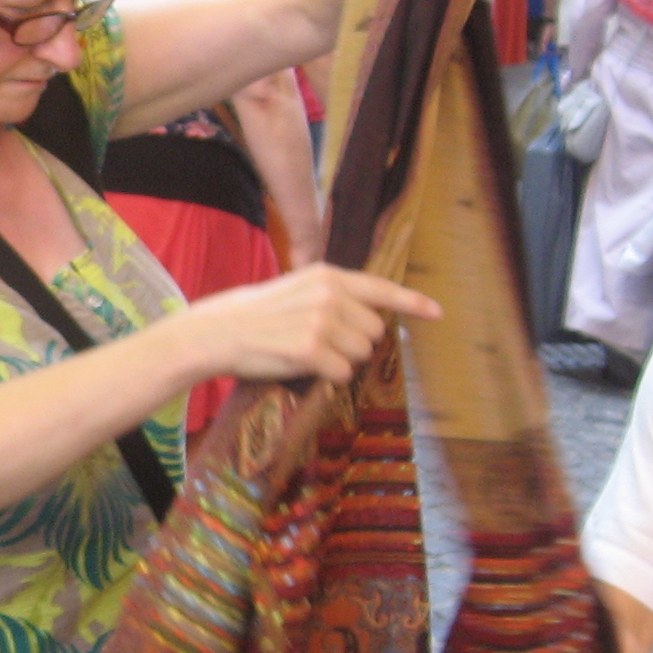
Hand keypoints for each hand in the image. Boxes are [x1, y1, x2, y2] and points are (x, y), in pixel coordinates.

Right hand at [180, 263, 440, 387]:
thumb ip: (332, 296)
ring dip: (339, 362)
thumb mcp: (296, 290)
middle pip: (374, 333)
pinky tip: (299, 365)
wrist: (216, 332)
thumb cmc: (253, 315)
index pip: (381, 288)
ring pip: (360, 356)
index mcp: (327, 275)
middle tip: (318, 342)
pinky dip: (325, 377)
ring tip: (304, 351)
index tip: (436, 312)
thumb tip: (370, 320)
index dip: (412, 303)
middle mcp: (330, 295)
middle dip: (354, 344)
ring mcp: (322, 322)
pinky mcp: (311, 350)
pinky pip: (341, 374)